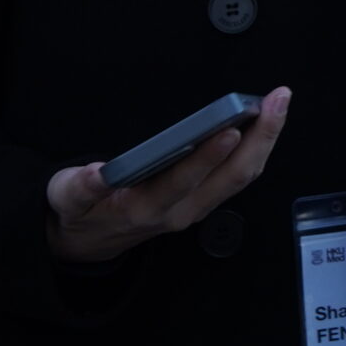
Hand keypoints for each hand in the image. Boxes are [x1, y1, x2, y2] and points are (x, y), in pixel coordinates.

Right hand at [45, 87, 290, 264]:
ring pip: (242, 176)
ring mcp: (197, 207)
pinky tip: (266, 123)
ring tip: (278, 103)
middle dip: (259, 137)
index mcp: (145, 208)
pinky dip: (257, 147)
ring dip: (265, 140)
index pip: (183, 182)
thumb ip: (80, 187)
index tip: (227, 130)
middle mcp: (181, 210)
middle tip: (276, 101)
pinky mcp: (204, 201)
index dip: (207, 157)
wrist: (90, 244)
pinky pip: (239, 175)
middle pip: (231, 177)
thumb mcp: (67, 200)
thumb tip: (95, 172)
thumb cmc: (83, 213)